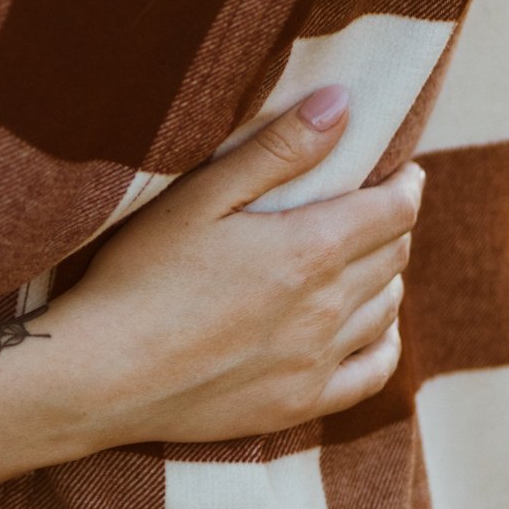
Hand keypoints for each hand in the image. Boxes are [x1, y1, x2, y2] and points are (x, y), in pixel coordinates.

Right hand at [0, 87, 420, 490]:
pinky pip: (375, 371)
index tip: (402, 172)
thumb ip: (274, 151)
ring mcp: (318, 361)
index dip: (406, 185)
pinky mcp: (299, 403)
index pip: (393, 211)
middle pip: (394, 256)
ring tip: (365, 259)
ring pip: (387, 309)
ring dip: (387, 277)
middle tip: (374, 208)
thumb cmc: (139, 276)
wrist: (102, 374)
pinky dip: (385, 341)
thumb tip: (340, 105)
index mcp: (308, 248)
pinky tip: (370, 326)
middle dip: (392, 225)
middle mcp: (328, 307)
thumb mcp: (198, 198)